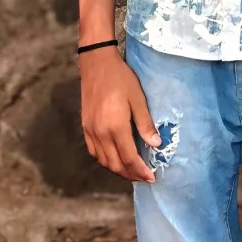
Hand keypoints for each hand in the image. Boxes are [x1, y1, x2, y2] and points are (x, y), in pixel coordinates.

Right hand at [79, 48, 160, 182]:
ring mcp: (90, 131)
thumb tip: (156, 144)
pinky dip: (105, 160)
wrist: (96, 64)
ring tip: (132, 170)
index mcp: (115, 127)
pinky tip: (115, 157)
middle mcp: (100, 133)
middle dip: (131, 174)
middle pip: (115, 164)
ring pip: (104, 160)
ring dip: (118, 169)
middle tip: (144, 177)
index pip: (129, 158)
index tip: (152, 177)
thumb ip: (145, 123)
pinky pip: (94, 151)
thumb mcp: (138, 98)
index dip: (141, 171)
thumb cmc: (120, 78)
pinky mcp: (85, 127)